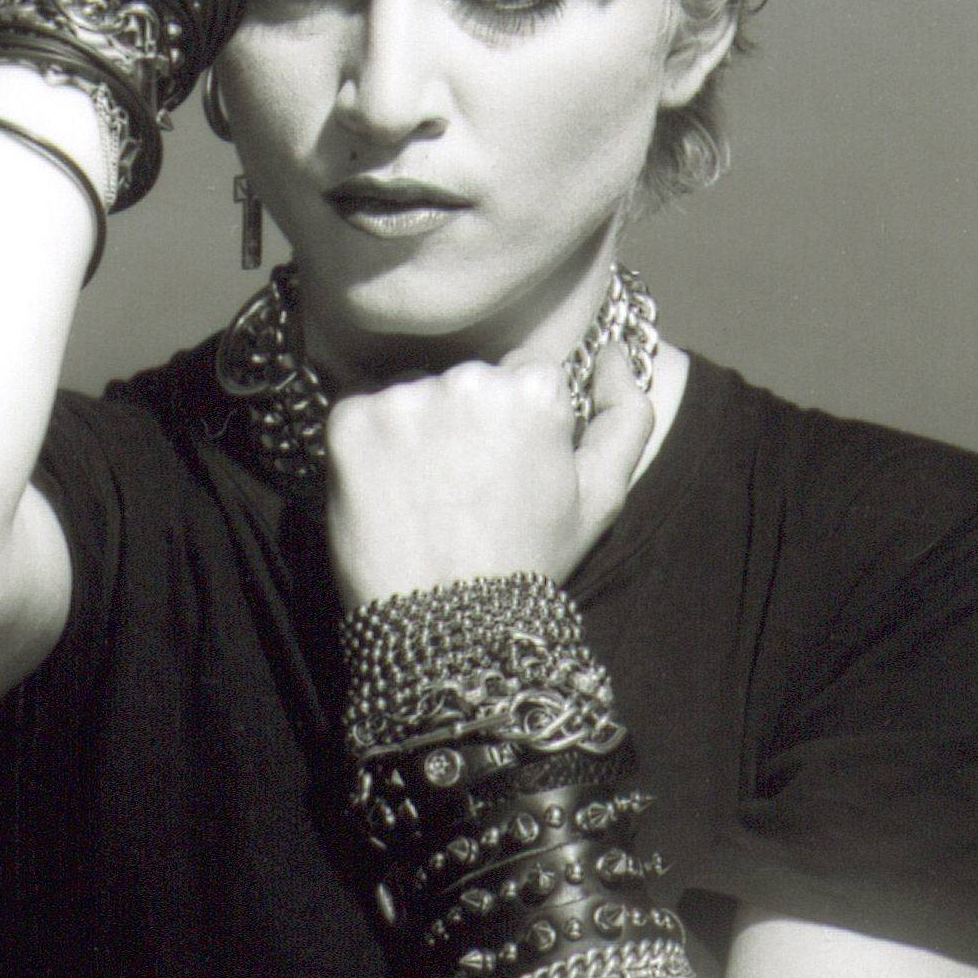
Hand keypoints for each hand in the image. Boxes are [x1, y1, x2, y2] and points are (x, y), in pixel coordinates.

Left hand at [324, 344, 655, 609]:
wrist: (447, 627)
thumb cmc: (530, 561)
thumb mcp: (601, 498)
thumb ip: (626, 415)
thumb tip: (612, 351)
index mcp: (535, 388)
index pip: (523, 373)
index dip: (516, 425)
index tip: (507, 469)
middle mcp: (470, 379)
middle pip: (468, 380)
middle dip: (467, 421)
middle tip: (466, 490)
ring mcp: (405, 397)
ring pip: (415, 394)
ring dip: (417, 430)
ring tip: (426, 496)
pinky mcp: (351, 420)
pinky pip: (361, 411)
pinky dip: (369, 445)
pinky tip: (387, 493)